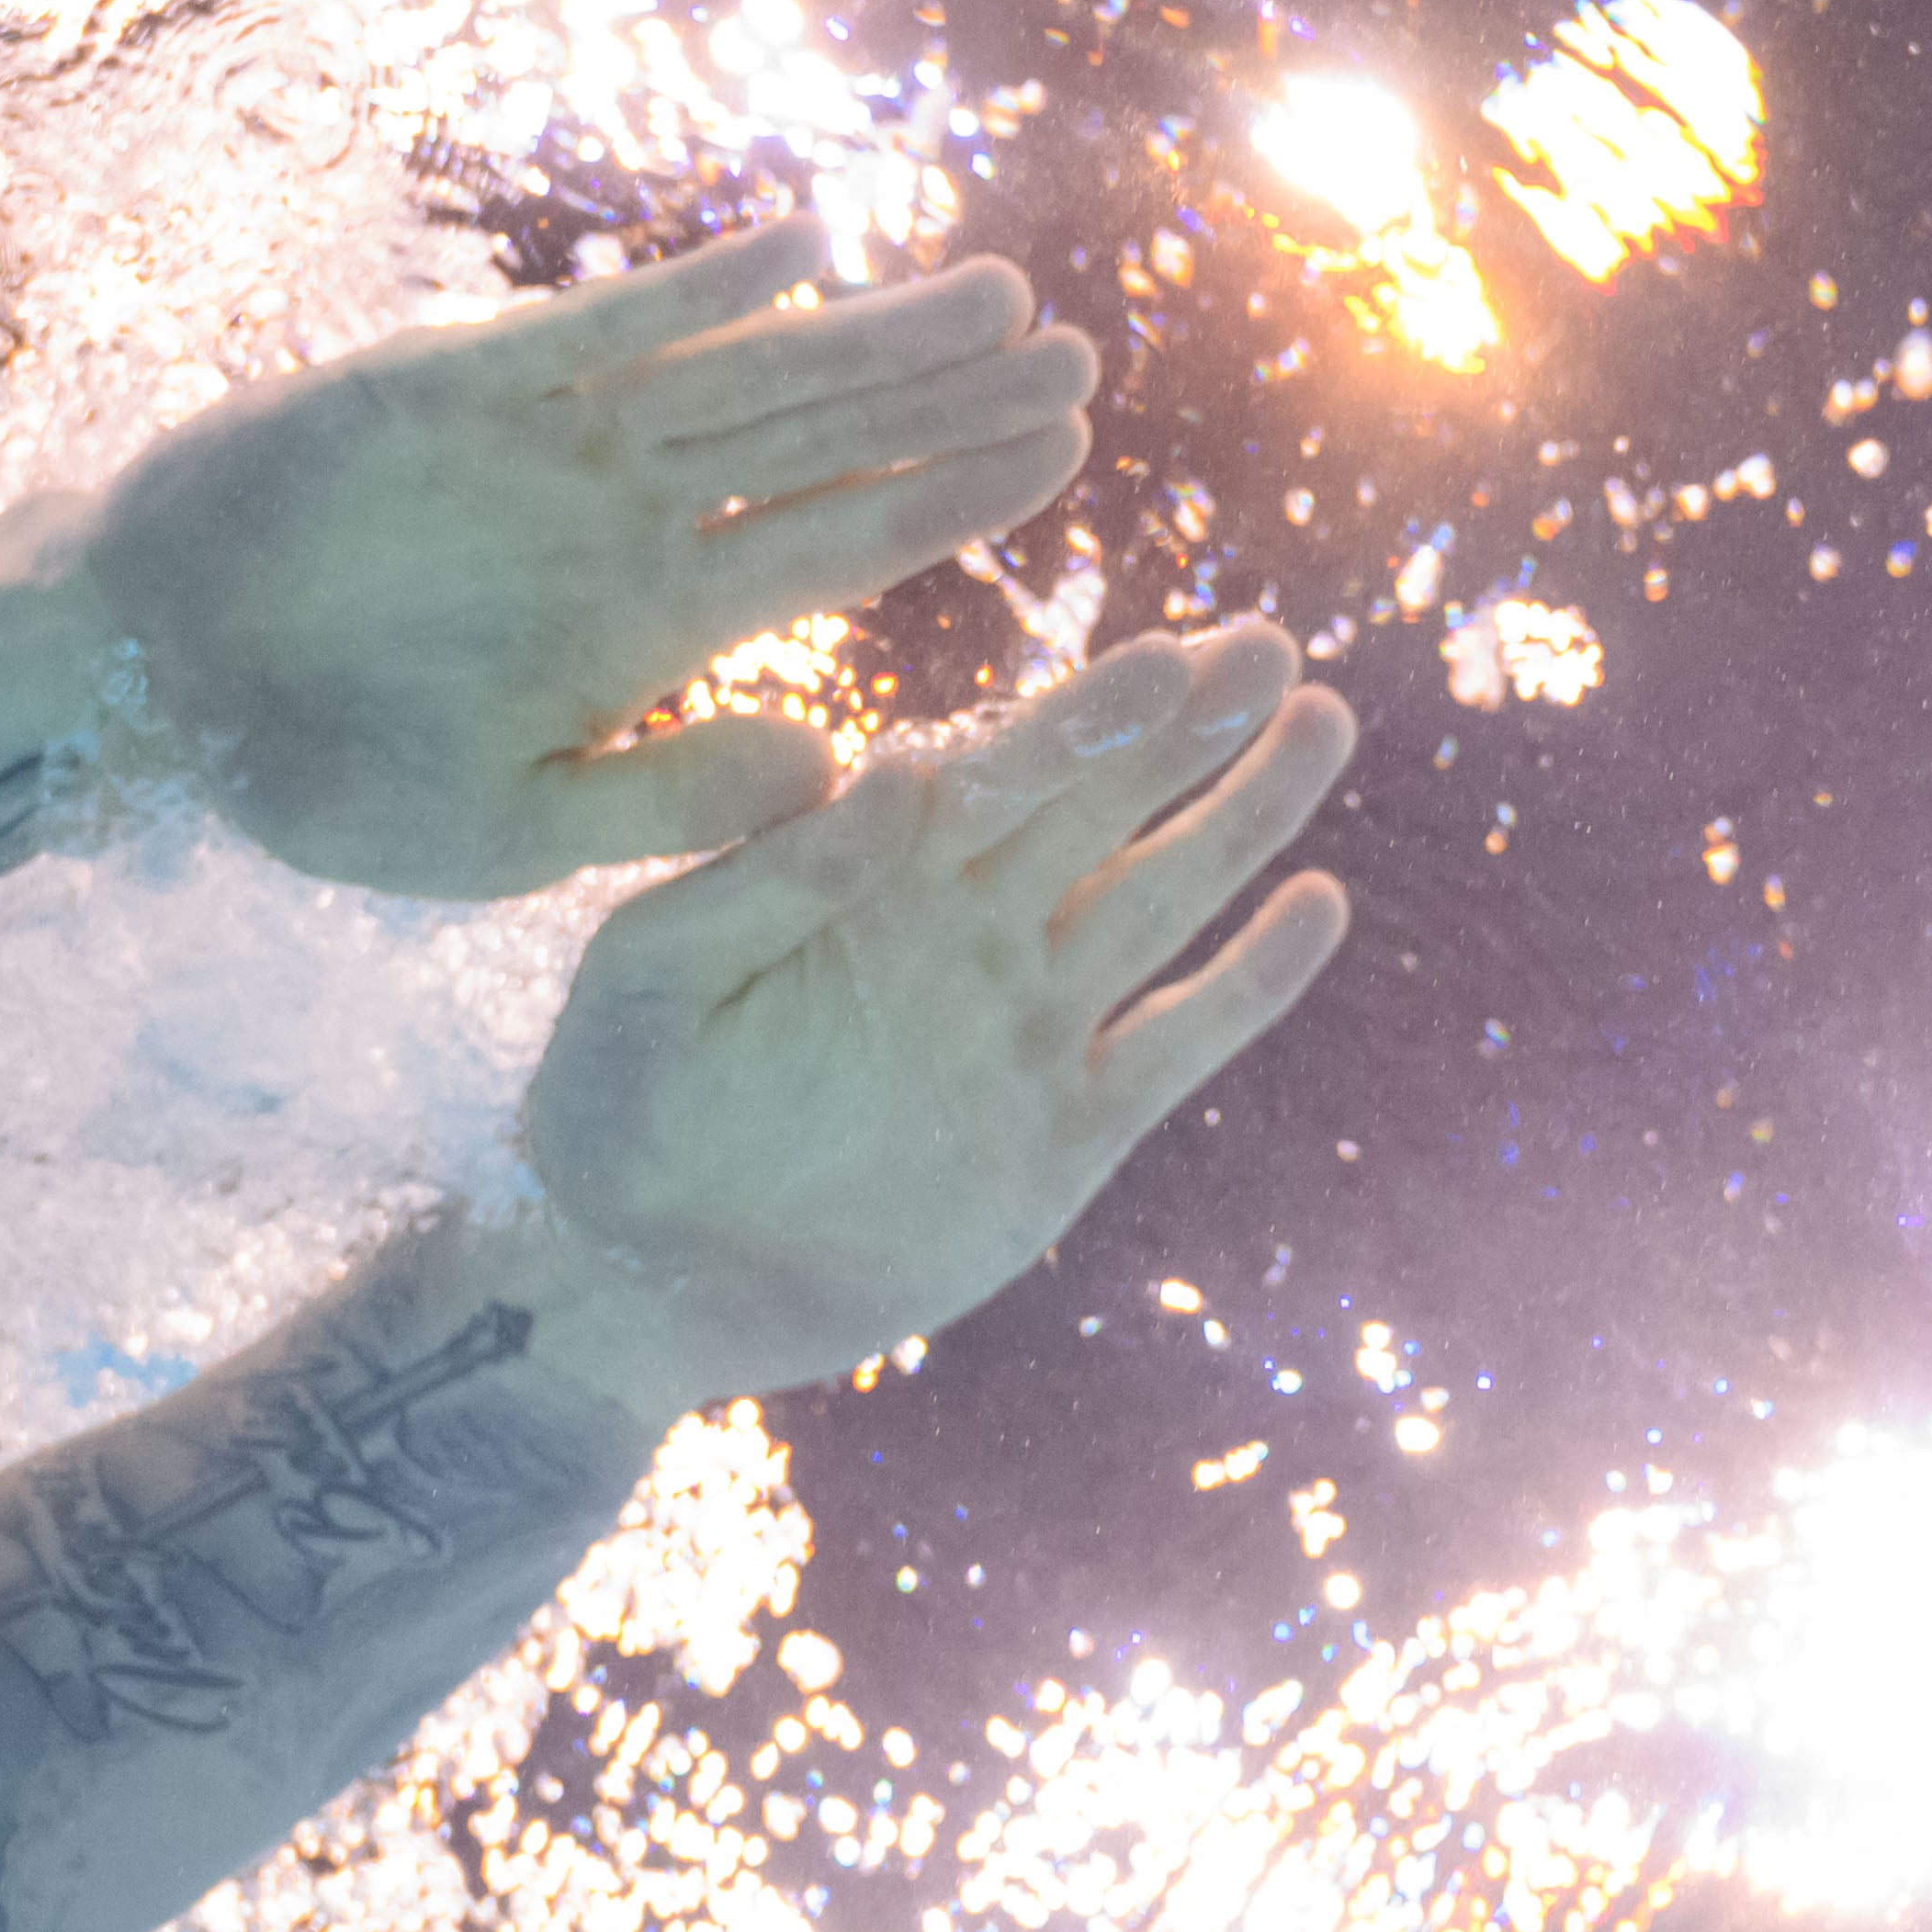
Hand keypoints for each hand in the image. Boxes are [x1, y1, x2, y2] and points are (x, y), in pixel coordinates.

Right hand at [82, 215, 1096, 900]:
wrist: (147, 677)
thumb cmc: (309, 773)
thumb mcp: (495, 834)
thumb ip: (661, 798)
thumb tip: (838, 773)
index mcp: (642, 632)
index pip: (829, 551)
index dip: (944, 503)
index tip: (1062, 462)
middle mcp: (621, 526)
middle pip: (819, 446)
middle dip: (946, 404)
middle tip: (1079, 361)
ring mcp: (551, 447)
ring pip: (745, 375)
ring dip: (867, 337)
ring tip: (998, 299)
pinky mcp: (465, 383)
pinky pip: (608, 327)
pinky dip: (700, 291)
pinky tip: (809, 251)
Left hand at [522, 621, 1356, 1405]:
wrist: (639, 1283)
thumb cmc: (613, 1116)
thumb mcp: (650, 980)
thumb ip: (763, 881)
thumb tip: (895, 777)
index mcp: (867, 881)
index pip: (993, 774)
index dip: (1081, 717)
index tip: (1164, 656)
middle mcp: (962, 932)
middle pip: (1099, 809)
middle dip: (1186, 730)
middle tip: (1270, 648)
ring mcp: (1023, 1028)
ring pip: (1158, 899)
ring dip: (1240, 818)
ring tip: (1318, 725)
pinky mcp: (1065, 1132)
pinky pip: (1176, 1041)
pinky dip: (1247, 983)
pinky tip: (1317, 905)